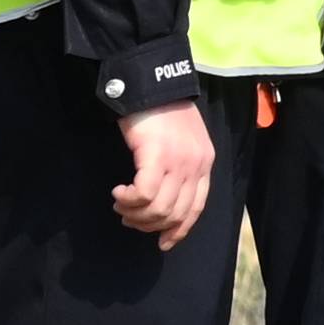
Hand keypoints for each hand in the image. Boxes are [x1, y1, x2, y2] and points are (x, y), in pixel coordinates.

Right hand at [108, 102, 221, 249]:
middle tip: (128, 217)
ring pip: (158, 208)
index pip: (197, 209)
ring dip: (135, 213)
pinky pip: (144, 193)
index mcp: (205, 162)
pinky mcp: (157, 155)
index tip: (162, 242)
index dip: (179, 230)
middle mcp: (196, 164)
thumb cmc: (160, 110)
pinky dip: (129, 199)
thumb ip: (179, 167)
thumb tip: (164, 201)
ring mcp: (179, 160)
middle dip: (149, 224)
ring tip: (121, 203)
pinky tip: (119, 192)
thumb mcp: (180, 140)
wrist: (149, 82)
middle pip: (175, 213)